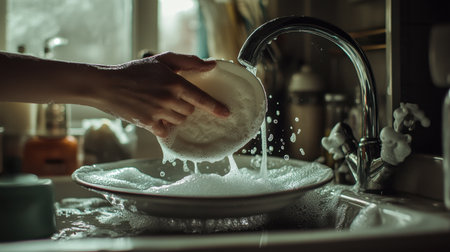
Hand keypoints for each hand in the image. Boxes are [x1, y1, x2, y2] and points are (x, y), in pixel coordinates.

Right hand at [93, 52, 229, 136]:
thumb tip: (210, 66)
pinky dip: (164, 126)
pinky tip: (155, 117)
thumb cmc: (134, 71)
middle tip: (171, 98)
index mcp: (175, 82)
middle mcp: (169, 99)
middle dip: (186, 106)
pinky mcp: (148, 124)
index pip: (201, 98)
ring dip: (175, 115)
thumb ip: (188, 62)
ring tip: (161, 105)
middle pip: (190, 111)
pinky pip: (166, 130)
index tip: (226, 113)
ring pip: (179, 121)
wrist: (107, 85)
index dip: (215, 107)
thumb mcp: (161, 60)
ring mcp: (159, 113)